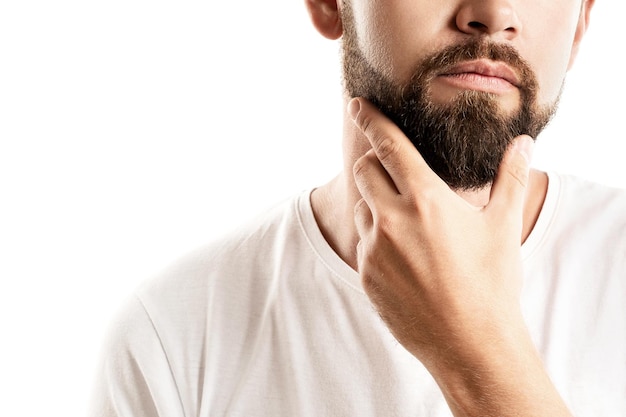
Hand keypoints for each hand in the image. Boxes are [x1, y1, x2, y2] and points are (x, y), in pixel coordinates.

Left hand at [349, 97, 570, 415]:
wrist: (471, 343)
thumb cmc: (491, 281)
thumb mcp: (503, 225)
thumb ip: (510, 177)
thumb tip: (522, 143)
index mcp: (425, 199)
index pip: (388, 145)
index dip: (370, 120)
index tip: (356, 106)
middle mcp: (391, 219)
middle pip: (365, 172)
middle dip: (376, 166)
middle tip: (397, 178)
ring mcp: (373, 249)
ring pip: (362, 209)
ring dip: (377, 208)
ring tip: (410, 229)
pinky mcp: (364, 275)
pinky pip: (361, 245)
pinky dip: (376, 241)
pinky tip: (405, 259)